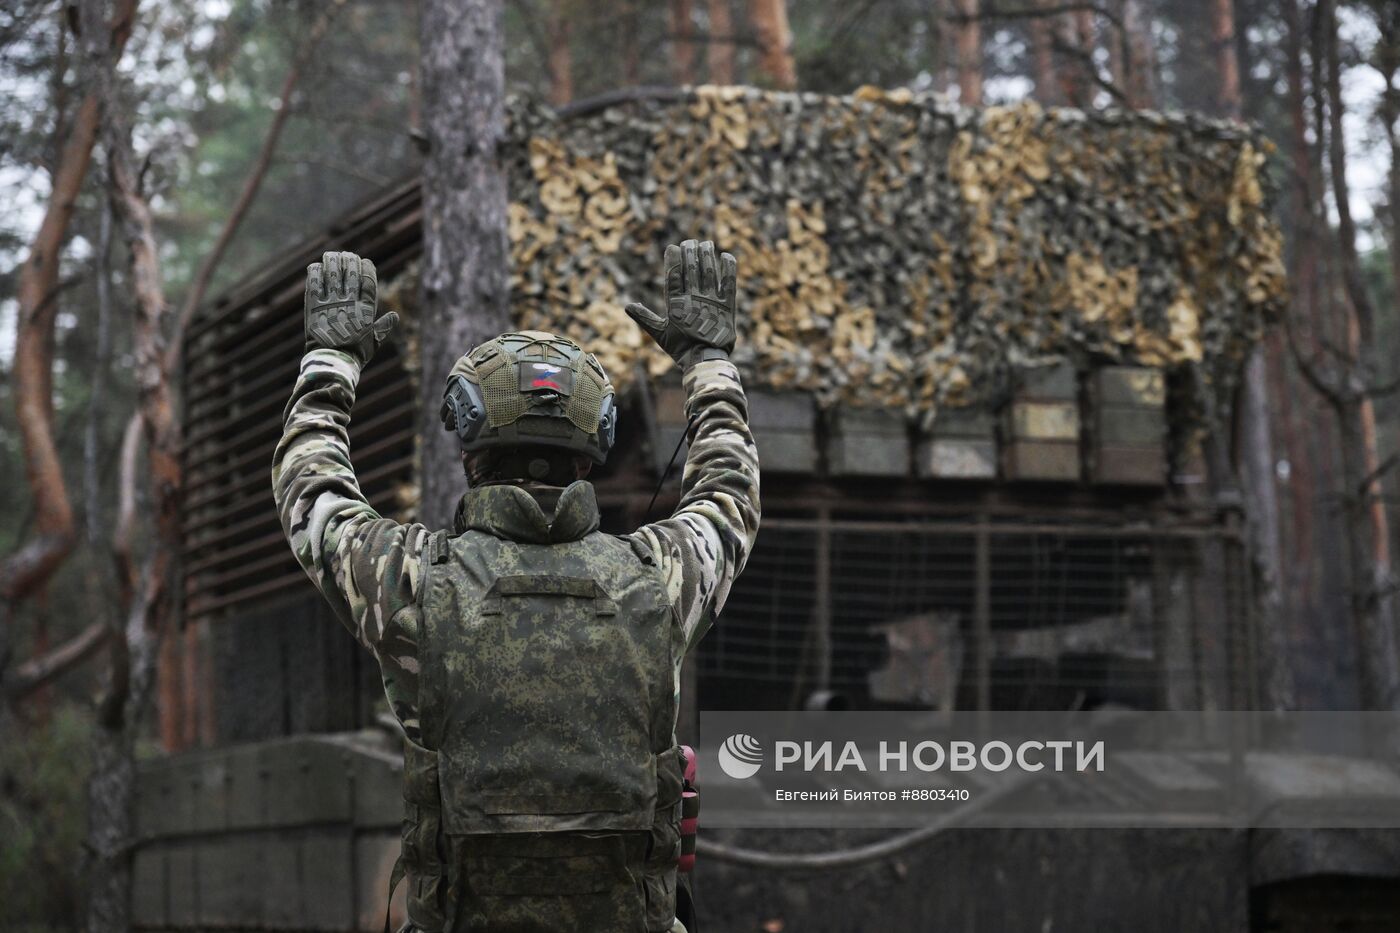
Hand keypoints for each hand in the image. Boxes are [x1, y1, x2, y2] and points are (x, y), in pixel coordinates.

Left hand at [304, 250, 398, 365]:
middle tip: (347, 255)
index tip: (365, 261)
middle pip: (351, 272)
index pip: (369, 281)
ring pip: (333, 273)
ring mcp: (332, 303)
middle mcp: (350, 303)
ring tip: (331, 255)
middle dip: (349, 260)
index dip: (367, 268)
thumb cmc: (355, 354)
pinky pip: (314, 283)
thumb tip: (394, 316)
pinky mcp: (315, 306)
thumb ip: (383, 327)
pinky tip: (316, 266)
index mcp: (366, 310)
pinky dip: (315, 272)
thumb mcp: (374, 342)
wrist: (333, 362)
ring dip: (332, 261)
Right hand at [626, 239, 737, 367]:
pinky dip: (729, 268)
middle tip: (690, 241)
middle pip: (692, 268)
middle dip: (690, 252)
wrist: (704, 360)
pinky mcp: (727, 306)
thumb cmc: (680, 348)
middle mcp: (694, 299)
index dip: (673, 259)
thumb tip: (628, 306)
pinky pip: (729, 283)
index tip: (672, 247)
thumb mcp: (660, 334)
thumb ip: (645, 318)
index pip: (673, 275)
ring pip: (709, 271)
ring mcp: (711, 301)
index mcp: (677, 304)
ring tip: (705, 243)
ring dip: (707, 255)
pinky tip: (727, 256)